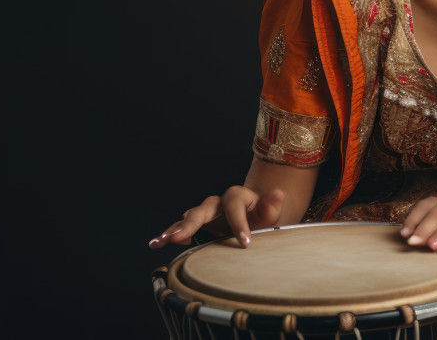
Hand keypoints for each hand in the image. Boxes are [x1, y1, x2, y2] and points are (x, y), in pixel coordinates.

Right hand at [149, 186, 286, 248]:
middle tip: (181, 238)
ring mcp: (206, 213)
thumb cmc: (262, 215)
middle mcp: (218, 202)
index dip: (239, 223)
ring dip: (173, 230)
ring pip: (187, 219)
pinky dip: (169, 235)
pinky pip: (181, 229)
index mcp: (237, 196)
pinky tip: (157, 244)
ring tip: (158, 242)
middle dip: (191, 223)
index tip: (246, 243)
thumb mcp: (270, 212)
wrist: (255, 218)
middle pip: (203, 209)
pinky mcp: (198, 225)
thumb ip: (272, 204)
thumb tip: (279, 193)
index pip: (234, 205)